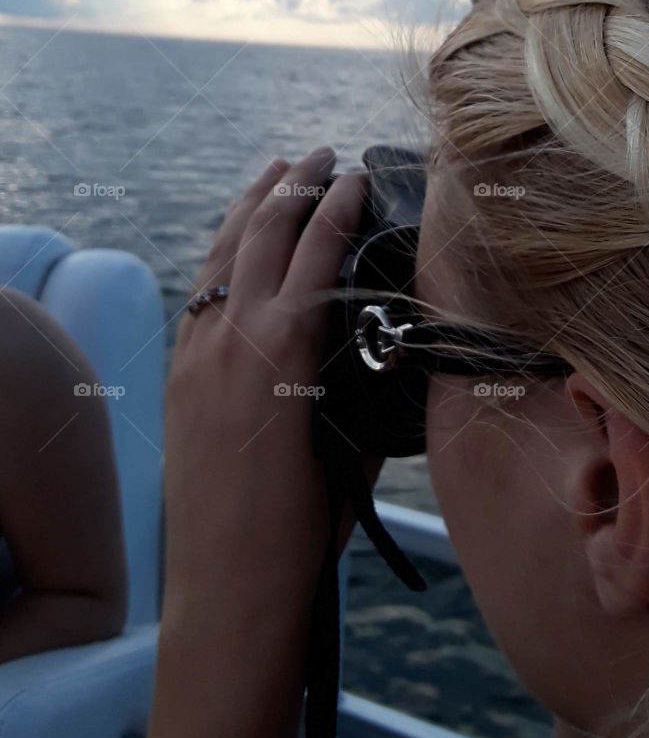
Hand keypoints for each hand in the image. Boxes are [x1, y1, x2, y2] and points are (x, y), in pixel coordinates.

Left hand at [144, 148, 366, 737]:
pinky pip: (200, 291)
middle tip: (322, 155)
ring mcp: (196, 353)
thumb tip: (380, 333)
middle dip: (294, 184)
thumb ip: (359, 374)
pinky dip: (224, 253)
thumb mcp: (350, 440)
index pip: (314, 249)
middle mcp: (232, 336)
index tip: (359, 173)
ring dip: (249, 205)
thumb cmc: (307, 523)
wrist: (230, 583)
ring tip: (275, 171)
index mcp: (281, 346)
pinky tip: (236, 244)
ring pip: (222, 254)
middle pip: (262, 233)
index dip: (339, 203)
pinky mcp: (179, 375)